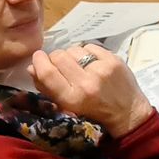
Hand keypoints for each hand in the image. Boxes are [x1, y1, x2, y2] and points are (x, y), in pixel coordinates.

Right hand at [30, 43, 153, 137]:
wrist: (127, 112)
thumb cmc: (93, 110)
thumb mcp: (67, 105)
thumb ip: (47, 87)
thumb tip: (31, 67)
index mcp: (72, 98)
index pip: (48, 73)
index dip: (39, 61)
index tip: (38, 57)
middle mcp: (86, 83)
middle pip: (59, 56)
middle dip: (55, 58)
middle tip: (62, 64)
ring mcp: (101, 69)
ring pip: (74, 49)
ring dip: (72, 55)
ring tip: (79, 65)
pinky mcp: (113, 59)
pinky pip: (90, 46)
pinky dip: (87, 52)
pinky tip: (92, 62)